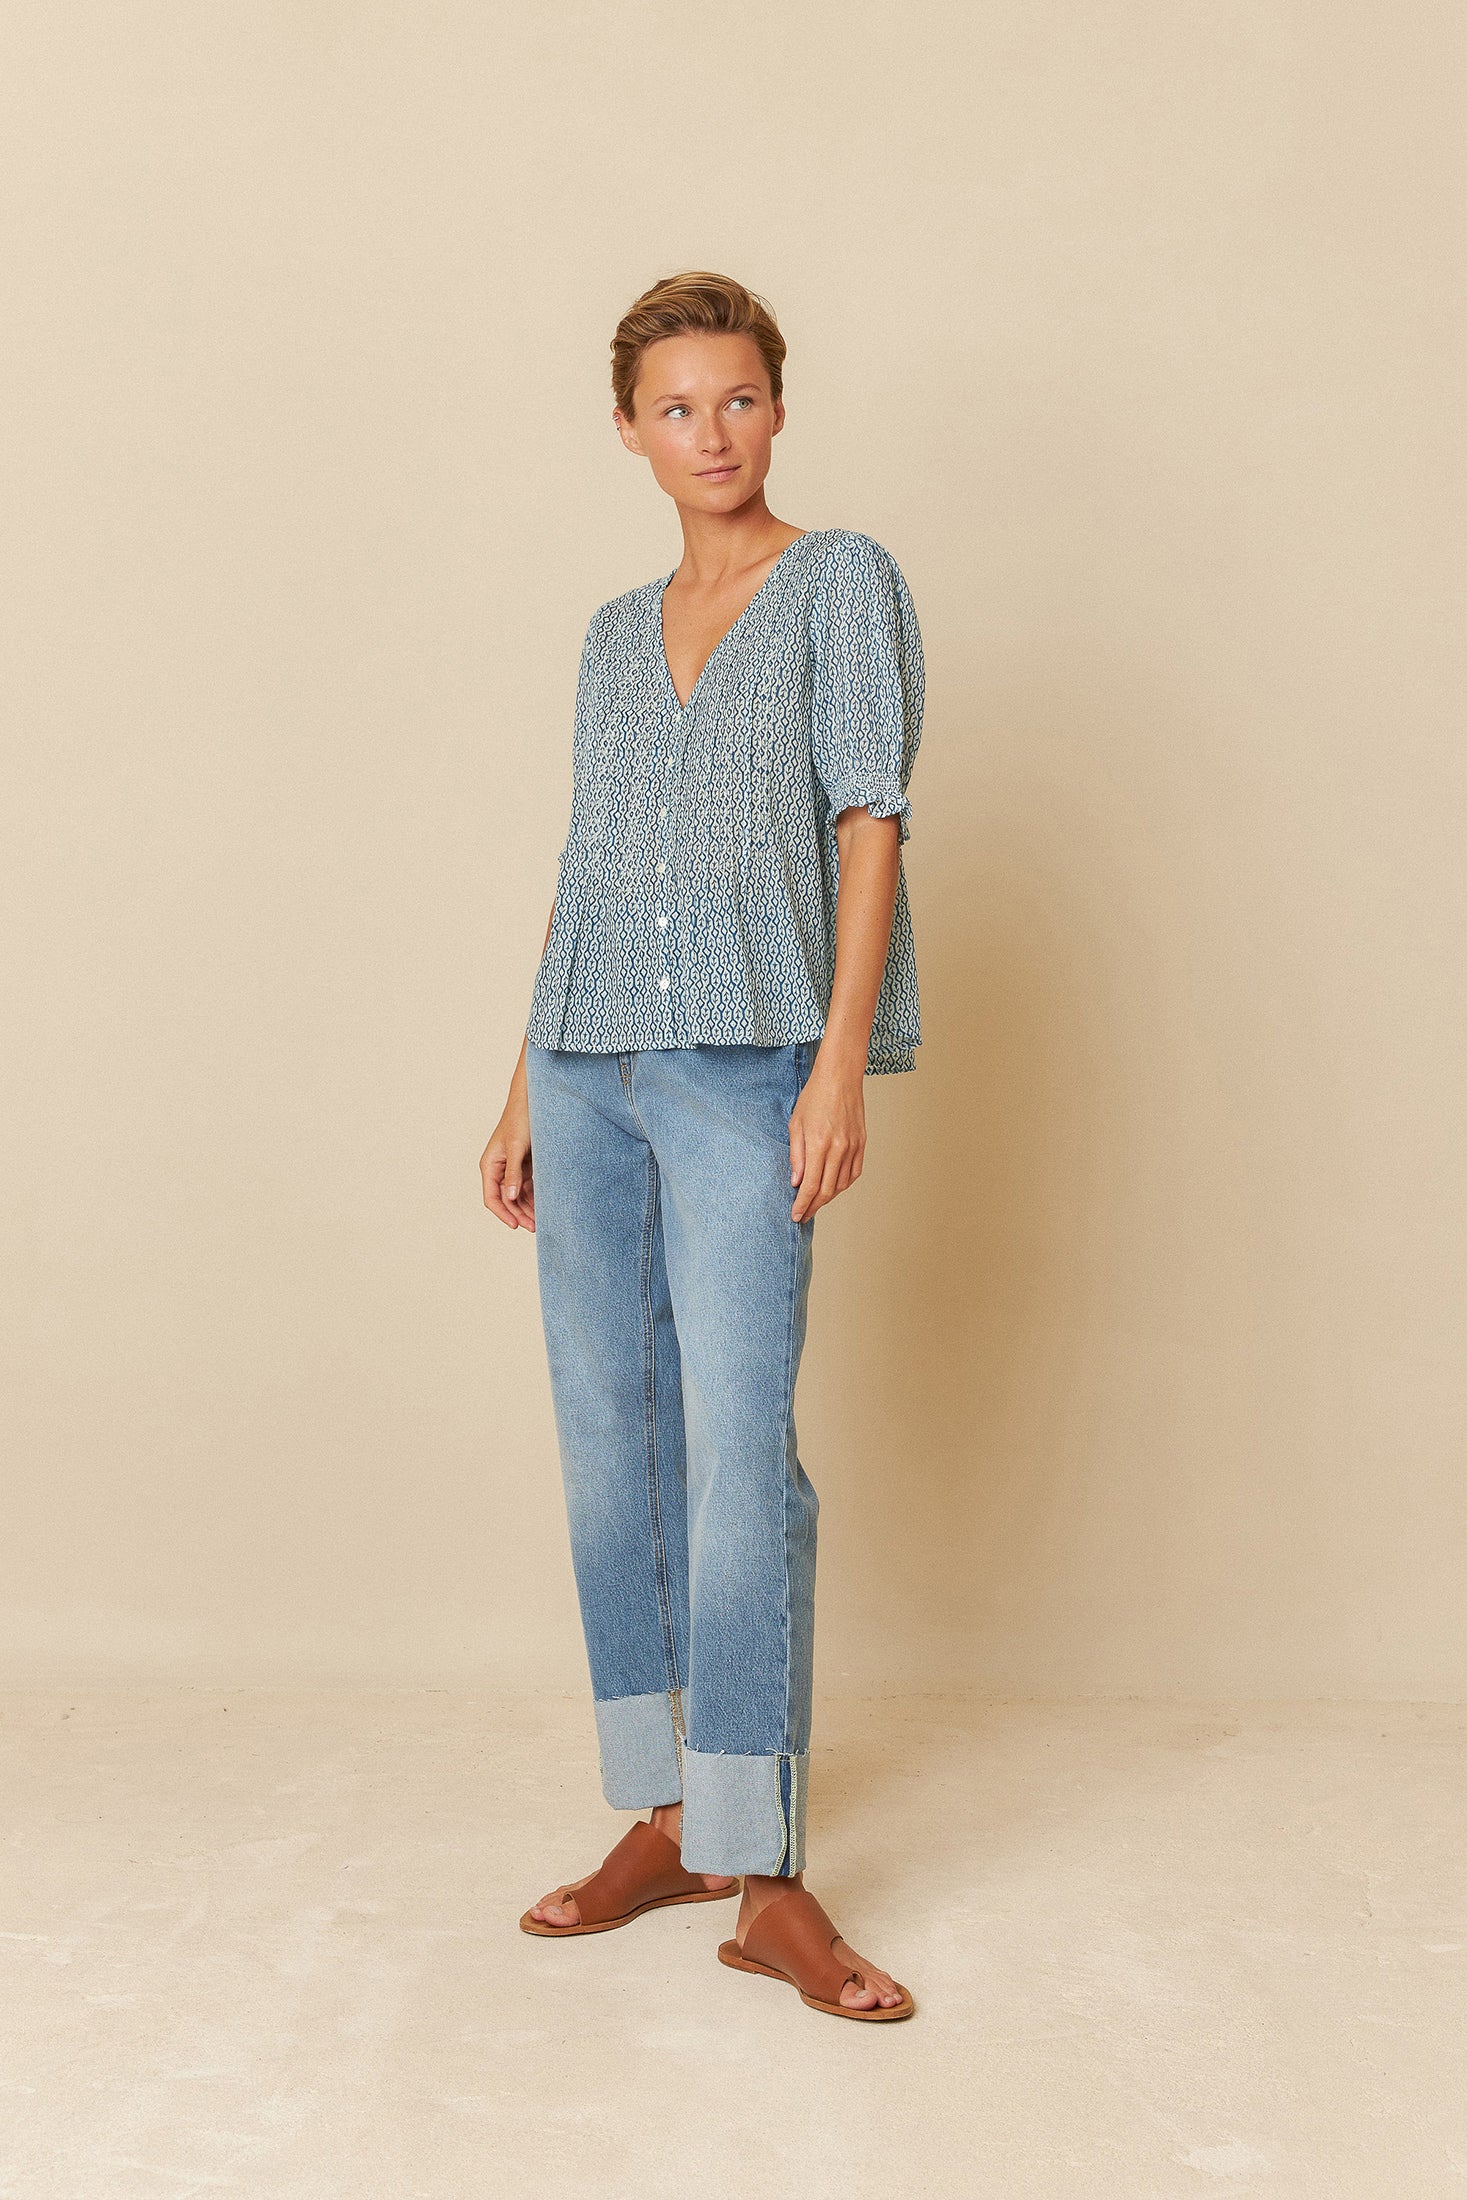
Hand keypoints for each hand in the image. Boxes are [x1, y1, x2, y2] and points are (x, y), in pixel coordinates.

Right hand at [480, 1072, 534, 1230]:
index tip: (515, 1226)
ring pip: (518, 1196)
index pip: (491, 1197)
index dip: (503, 1213)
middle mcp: (499, 1169)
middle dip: (519, 1214)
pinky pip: (528, 1187)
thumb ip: (513, 1172)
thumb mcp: (516, 1147)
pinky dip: (535, 1197)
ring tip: (543, 1220)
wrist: (533, 1101)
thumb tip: (510, 1197)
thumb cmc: (521, 1120)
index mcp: (490, 1165)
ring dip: (528, 1208)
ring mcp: (512, 1168)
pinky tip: (545, 1206)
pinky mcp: (525, 1165)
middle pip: (506, 1200)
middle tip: (536, 1227)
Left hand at [789, 1052, 865, 1220]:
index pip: (810, 1186)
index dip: (802, 1205)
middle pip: (826, 1191)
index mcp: (819, 1144)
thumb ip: (796, 1155)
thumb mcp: (796, 1125)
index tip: (796, 1215)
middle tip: (803, 1215)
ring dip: (827, 1198)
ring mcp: (853, 1147)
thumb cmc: (814, 1097)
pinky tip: (832, 1188)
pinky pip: (853, 1174)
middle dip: (813, 1207)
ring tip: (815, 1203)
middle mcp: (838, 1149)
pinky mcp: (861, 1144)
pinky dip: (842, 1185)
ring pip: (841, 1185)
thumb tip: (796, 1182)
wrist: (840, 1078)